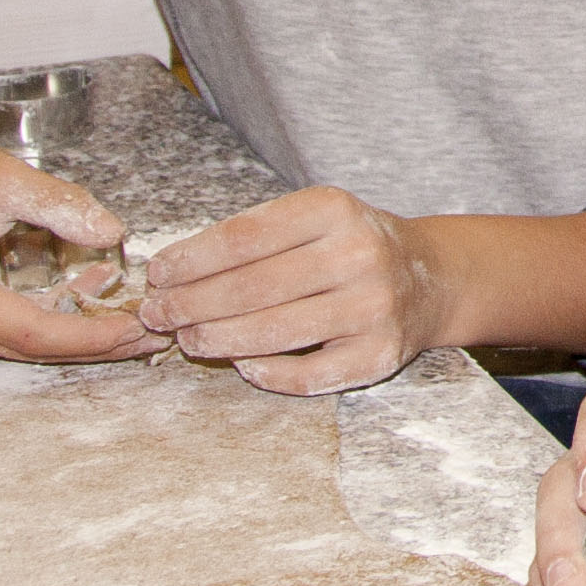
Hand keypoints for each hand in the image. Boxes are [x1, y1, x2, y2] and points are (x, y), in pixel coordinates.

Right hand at [0, 116, 157, 362]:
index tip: (138, 327)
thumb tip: (111, 232)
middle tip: (151, 331)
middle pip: (31, 348)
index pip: (34, 333)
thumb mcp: (0, 177)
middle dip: (94, 341)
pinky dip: (53, 315)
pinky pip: (8, 327)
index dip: (91, 335)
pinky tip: (92, 292)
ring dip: (78, 330)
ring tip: (133, 315)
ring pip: (22, 343)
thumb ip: (58, 204)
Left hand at [136, 185, 443, 393]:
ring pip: (273, 332)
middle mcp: (357, 255)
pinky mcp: (379, 355)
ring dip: (216, 339)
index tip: (156, 273)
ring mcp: (372, 308)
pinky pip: (306, 375)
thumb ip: (254, 237)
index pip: (244, 236)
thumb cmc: (349, 245)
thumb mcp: (313, 218)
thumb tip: (172, 272)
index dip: (191, 258)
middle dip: (191, 304)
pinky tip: (239, 363)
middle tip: (155, 314)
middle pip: (252, 287)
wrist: (429, 279)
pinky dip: (264, 372)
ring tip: (185, 339)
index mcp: (334, 210)